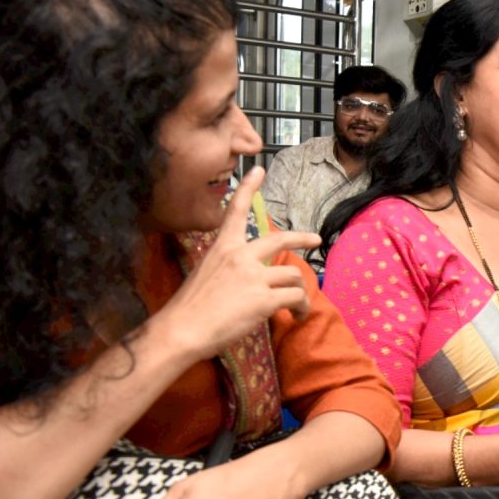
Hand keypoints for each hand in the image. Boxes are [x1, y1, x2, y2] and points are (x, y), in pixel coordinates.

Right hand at [144, 167, 319, 365]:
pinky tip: (296, 316)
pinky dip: (301, 308)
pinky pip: (295, 298)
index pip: (237, 209)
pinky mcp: (264, 299)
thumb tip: (244, 277)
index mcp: (222, 247)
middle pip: (279, 240)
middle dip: (301, 239)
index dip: (249, 187)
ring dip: (300, 292)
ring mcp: (253, 277)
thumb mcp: (204, 273)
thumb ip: (227, 267)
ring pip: (293, 275)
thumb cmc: (189, 307)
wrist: (183, 329)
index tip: (259, 169)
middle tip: (315, 240)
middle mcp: (240, 255)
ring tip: (298, 307)